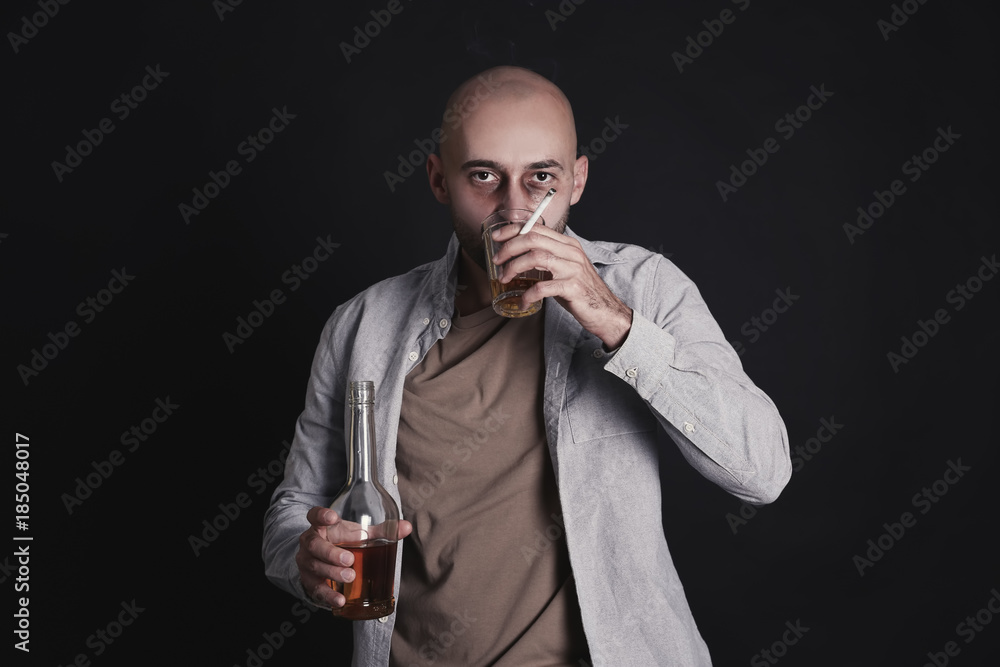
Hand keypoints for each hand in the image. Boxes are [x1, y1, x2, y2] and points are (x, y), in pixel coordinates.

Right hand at [296, 507, 412, 607]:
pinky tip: (340, 600)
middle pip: (314, 545)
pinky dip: (328, 596)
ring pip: (315, 566)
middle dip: (331, 552)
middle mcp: (310, 543)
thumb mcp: (357, 534)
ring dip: (332, 573)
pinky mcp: (309, 581)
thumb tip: (406, 527)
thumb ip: (380, 531)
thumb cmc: (342, 542)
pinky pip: (316, 589)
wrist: (321, 561)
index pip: (315, 516)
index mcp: (322, 526)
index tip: (331, 517)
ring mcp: (307, 562)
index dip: (321, 515)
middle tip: (349, 559)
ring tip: (350, 576)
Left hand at [492, 223, 632, 348]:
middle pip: (533, 239)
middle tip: (496, 260)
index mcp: (567, 244)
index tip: (496, 237)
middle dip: (509, 248)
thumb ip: (547, 258)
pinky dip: (528, 294)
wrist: (606, 311)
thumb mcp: (564, 268)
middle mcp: (571, 252)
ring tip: (505, 278)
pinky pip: (543, 287)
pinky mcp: (573, 287)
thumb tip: (518, 256)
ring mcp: (573, 269)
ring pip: (536, 258)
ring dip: (514, 267)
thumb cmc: (580, 291)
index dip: (513, 230)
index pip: (536, 228)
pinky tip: (523, 301)